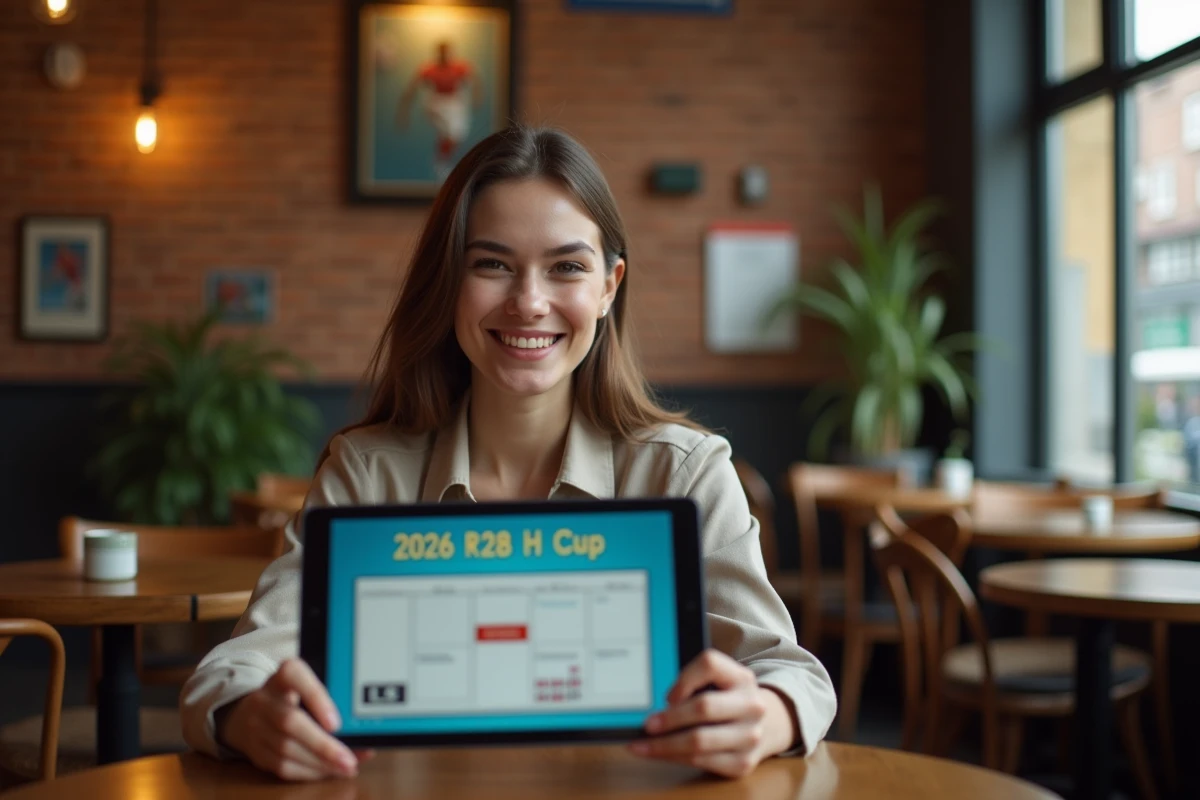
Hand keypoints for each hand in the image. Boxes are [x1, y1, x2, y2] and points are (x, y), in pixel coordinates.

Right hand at [218, 659, 374, 780]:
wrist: (246, 714)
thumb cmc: (291, 697)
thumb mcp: (307, 686)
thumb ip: (330, 697)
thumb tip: (361, 727)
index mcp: (283, 675)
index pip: (294, 675)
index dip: (315, 698)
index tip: (335, 722)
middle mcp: (264, 699)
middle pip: (290, 722)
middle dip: (322, 745)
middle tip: (348, 758)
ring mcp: (255, 726)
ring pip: (286, 749)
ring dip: (319, 763)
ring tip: (345, 767)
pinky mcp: (254, 751)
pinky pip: (281, 766)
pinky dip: (308, 772)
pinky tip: (327, 771)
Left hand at [629, 650, 795, 777]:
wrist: (767, 725)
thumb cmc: (728, 700)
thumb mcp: (720, 681)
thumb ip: (693, 682)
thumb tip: (654, 704)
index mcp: (741, 677)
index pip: (709, 664)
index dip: (684, 679)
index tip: (667, 695)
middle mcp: (751, 706)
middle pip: (704, 707)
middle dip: (670, 718)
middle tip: (647, 724)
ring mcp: (750, 736)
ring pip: (700, 741)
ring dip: (665, 745)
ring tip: (644, 745)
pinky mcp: (743, 762)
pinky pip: (702, 762)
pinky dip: (676, 758)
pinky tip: (661, 754)